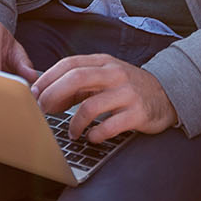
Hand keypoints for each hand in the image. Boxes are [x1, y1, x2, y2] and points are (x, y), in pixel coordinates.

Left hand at [31, 53, 176, 141]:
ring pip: (90, 106)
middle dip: (53, 95)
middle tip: (43, 112)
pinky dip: (95, 134)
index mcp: (103, 62)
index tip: (33, 93)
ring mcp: (126, 93)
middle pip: (76, 78)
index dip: (47, 78)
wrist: (167, 95)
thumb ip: (79, 85)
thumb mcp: (105, 78)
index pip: (69, 64)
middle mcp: (114, 73)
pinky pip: (109, 126)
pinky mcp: (137, 113)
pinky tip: (92, 137)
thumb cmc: (128, 88)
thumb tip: (48, 99)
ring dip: (74, 123)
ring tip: (72, 133)